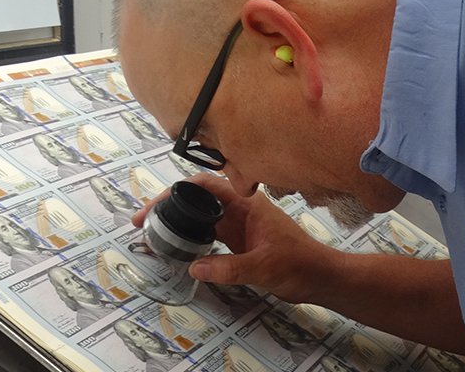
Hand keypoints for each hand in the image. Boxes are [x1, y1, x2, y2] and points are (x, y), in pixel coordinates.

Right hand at [132, 174, 343, 304]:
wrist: (321, 277)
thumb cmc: (301, 265)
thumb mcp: (264, 268)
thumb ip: (230, 268)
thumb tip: (194, 268)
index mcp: (246, 204)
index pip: (203, 186)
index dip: (175, 191)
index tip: (155, 207)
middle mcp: (239, 210)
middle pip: (196, 199)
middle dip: (167, 207)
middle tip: (142, 223)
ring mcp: (238, 224)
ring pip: (199, 216)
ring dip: (176, 222)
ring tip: (153, 234)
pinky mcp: (238, 240)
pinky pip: (207, 233)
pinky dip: (189, 237)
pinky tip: (177, 248)